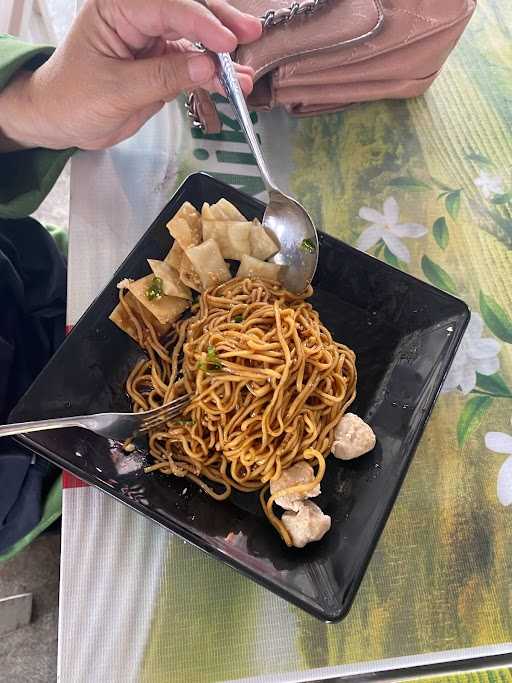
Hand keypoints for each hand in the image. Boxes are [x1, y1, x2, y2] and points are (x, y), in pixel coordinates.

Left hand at [0, 0, 260, 150]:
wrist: (60, 120)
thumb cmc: (72, 98)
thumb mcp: (116, 90)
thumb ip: (162, 77)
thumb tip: (207, 68)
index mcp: (117, 7)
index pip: (166, 6)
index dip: (200, 22)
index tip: (227, 43)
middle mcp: (138, 16)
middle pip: (187, 9)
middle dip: (220, 23)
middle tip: (249, 35)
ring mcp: (153, 38)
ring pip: (196, 36)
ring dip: (222, 54)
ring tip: (244, 74)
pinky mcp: (163, 62)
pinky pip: (194, 64)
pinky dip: (214, 75)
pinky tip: (232, 84)